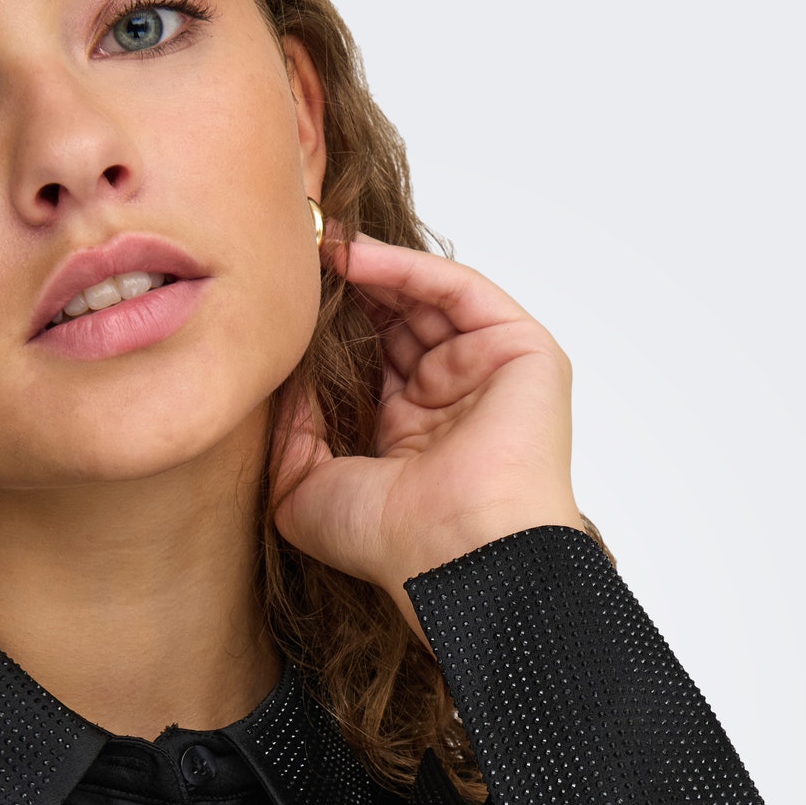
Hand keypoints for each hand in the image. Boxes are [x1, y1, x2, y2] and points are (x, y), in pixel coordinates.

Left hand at [271, 229, 584, 633]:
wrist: (457, 555)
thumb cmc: (390, 542)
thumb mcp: (303, 490)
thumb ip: (290, 431)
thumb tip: (282, 373)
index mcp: (410, 439)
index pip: (369, 363)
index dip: (328, 330)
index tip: (282, 301)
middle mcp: (451, 404)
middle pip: (398, 324)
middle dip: (349, 292)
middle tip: (298, 259)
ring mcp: (488, 375)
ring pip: (427, 301)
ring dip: (371, 270)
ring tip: (317, 249)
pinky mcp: (522, 352)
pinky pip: (459, 290)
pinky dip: (406, 268)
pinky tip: (353, 256)